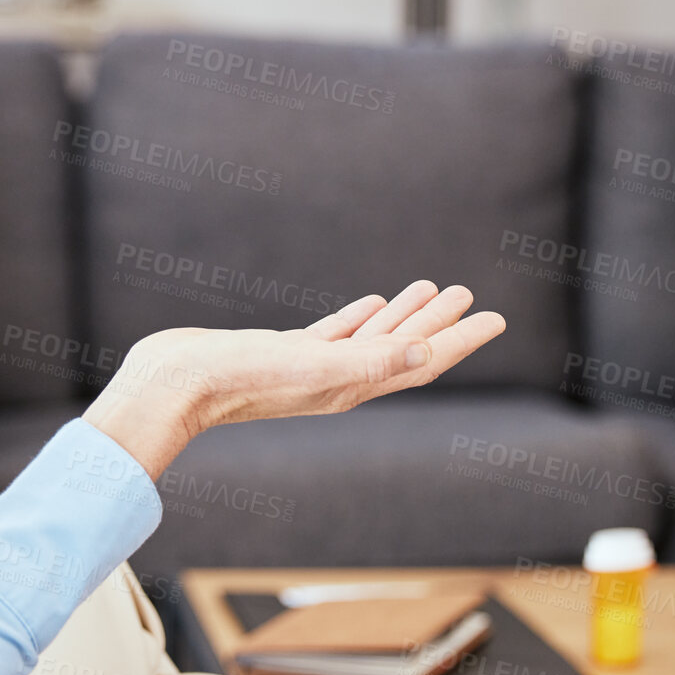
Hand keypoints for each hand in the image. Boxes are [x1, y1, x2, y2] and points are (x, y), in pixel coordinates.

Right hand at [82, 281, 504, 477]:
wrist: (177, 384)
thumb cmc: (242, 377)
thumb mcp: (314, 367)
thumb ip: (372, 360)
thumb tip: (428, 355)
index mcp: (353, 385)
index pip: (421, 360)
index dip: (461, 338)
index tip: (496, 317)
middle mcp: (339, 379)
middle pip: (404, 348)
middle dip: (440, 323)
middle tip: (470, 296)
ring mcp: (311, 366)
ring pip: (372, 338)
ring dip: (404, 316)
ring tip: (431, 289)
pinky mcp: (284, 352)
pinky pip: (336, 334)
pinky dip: (360, 318)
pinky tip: (373, 303)